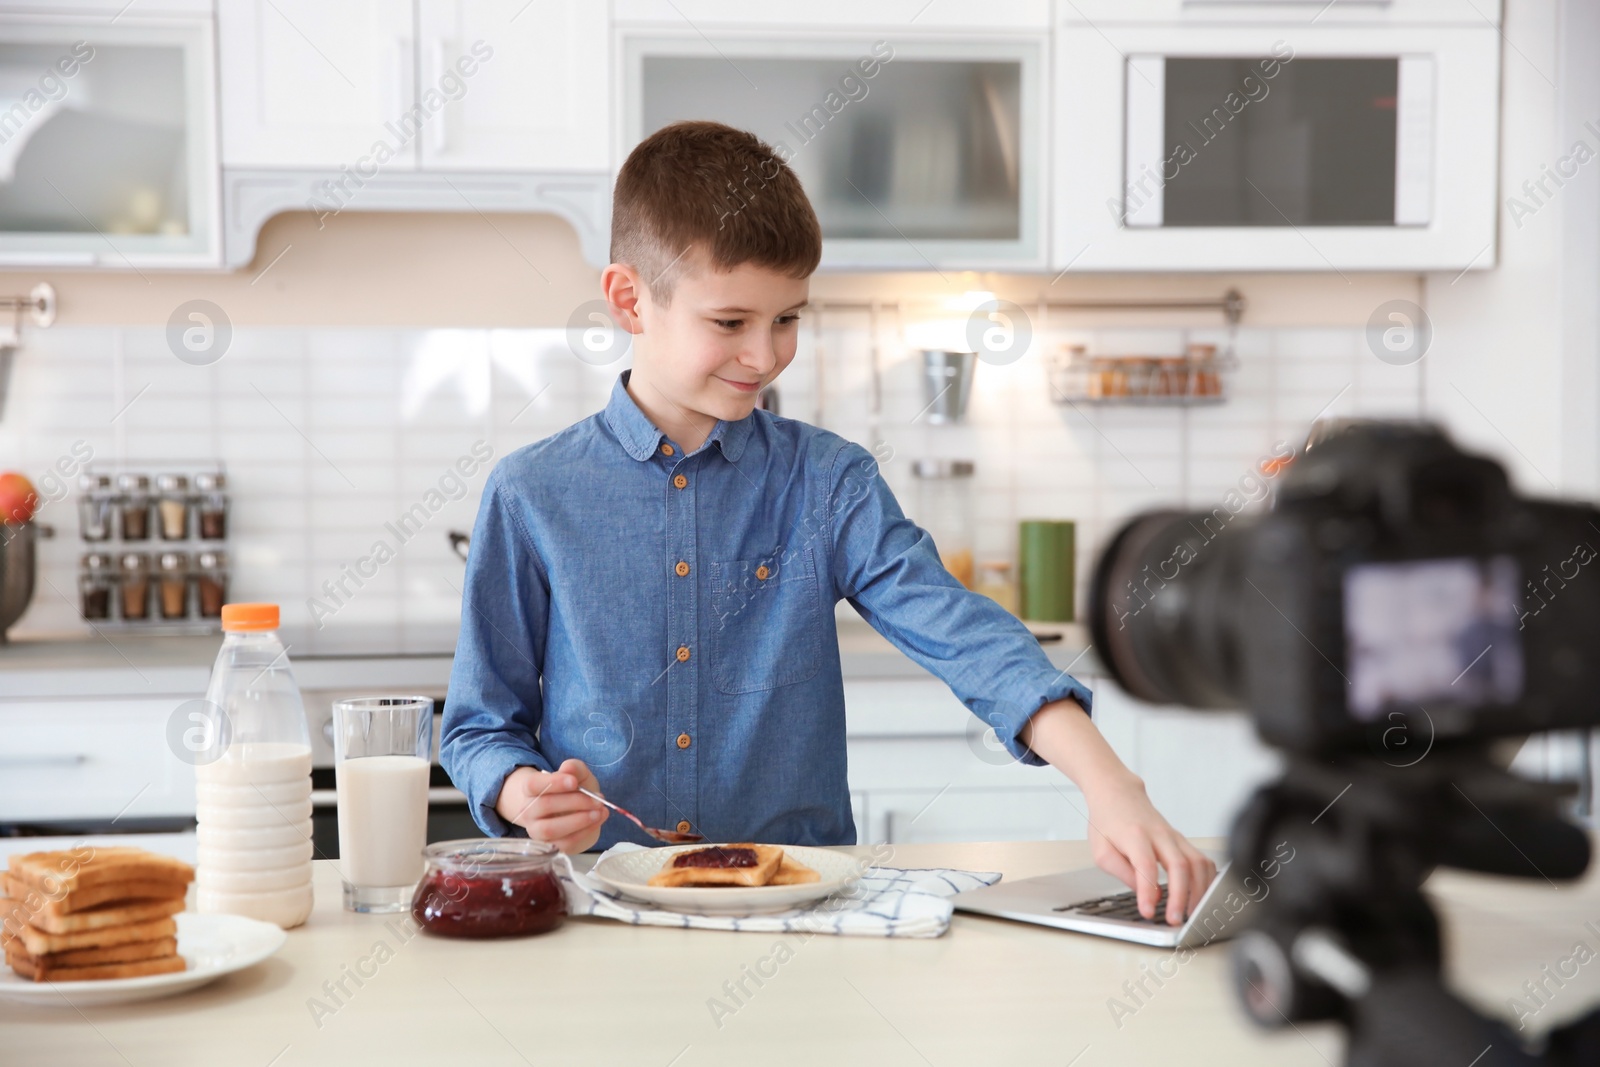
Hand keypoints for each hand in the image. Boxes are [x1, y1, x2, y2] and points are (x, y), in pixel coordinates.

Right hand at [494, 758, 607, 852]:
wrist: (580, 813)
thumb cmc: (574, 791)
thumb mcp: (578, 775)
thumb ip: (575, 768)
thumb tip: (568, 768)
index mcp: (531, 790)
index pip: (532, 785)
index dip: (553, 783)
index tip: (574, 781)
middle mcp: (528, 811)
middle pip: (544, 805)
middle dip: (574, 802)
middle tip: (598, 799)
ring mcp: (537, 831)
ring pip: (550, 828)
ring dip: (579, 820)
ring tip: (599, 812)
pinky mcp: (552, 846)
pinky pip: (565, 843)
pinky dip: (585, 831)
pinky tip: (598, 820)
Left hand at [1083, 770, 1216, 925]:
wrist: (1117, 793)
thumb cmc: (1107, 822)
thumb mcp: (1101, 850)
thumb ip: (1122, 873)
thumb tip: (1146, 895)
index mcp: (1135, 835)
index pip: (1146, 865)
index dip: (1148, 891)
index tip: (1148, 912)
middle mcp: (1160, 834)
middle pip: (1179, 865)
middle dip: (1180, 897)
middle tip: (1175, 920)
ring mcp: (1174, 836)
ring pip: (1198, 863)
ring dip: (1198, 891)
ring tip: (1190, 913)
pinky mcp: (1182, 840)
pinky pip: (1203, 860)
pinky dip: (1207, 880)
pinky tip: (1201, 896)